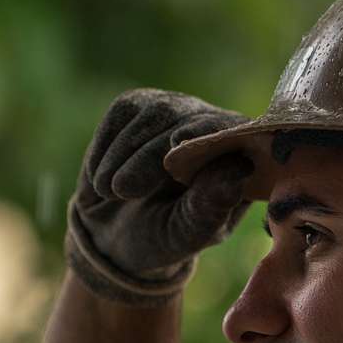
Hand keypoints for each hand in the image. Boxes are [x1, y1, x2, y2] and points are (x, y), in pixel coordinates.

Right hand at [66, 88, 252, 304]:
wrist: (114, 233)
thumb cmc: (163, 237)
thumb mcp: (186, 234)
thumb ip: (210, 208)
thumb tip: (237, 170)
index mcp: (241, 159)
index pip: (234, 133)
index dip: (208, 134)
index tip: (175, 147)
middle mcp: (215, 127)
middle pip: (189, 120)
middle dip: (150, 155)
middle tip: (124, 189)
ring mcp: (179, 111)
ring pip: (155, 112)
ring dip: (124, 153)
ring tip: (110, 191)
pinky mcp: (141, 106)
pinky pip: (123, 111)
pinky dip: (106, 145)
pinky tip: (100, 178)